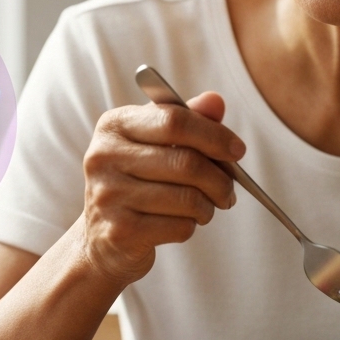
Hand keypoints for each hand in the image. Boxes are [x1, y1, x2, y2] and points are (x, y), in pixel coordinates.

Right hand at [80, 92, 245, 284]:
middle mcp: (104, 157)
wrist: (101, 238)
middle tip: (229, 191)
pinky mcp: (120, 232)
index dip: (214, 135)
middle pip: (186, 162)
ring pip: (188, 199)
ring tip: (205, 208)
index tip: (238, 150)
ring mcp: (108, 196)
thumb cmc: (137, 182)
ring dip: (208, 206)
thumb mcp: (155, 144)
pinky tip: (182, 223)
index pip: (174, 120)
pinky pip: (180, 227)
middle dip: (220, 179)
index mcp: (114, 125)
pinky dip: (191, 226)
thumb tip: (215, 101)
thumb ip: (186, 120)